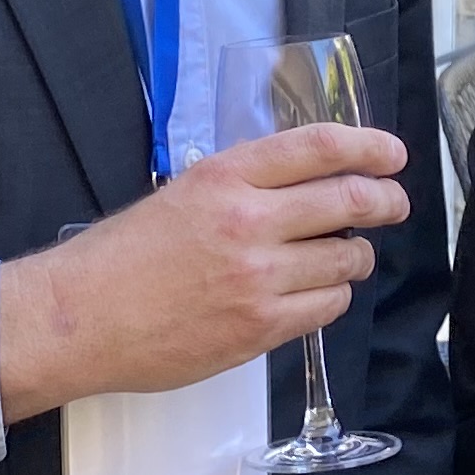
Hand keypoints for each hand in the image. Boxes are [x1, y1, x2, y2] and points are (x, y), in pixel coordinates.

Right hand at [0, 122, 407, 417]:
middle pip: (348, 200)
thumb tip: (302, 182)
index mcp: (225, 177)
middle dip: (384, 201)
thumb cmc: (122, 257)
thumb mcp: (181, 194)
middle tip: (394, 204)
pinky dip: (332, 296)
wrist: (80, 319)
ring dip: (356, 256)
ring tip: (345, 256)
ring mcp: (258, 278)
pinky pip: (326, 307)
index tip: (392, 155)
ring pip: (345, 259)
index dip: (368, 146)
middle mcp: (249, 221)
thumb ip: (242, 184)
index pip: (318, 147)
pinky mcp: (260, 328)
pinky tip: (317, 292)